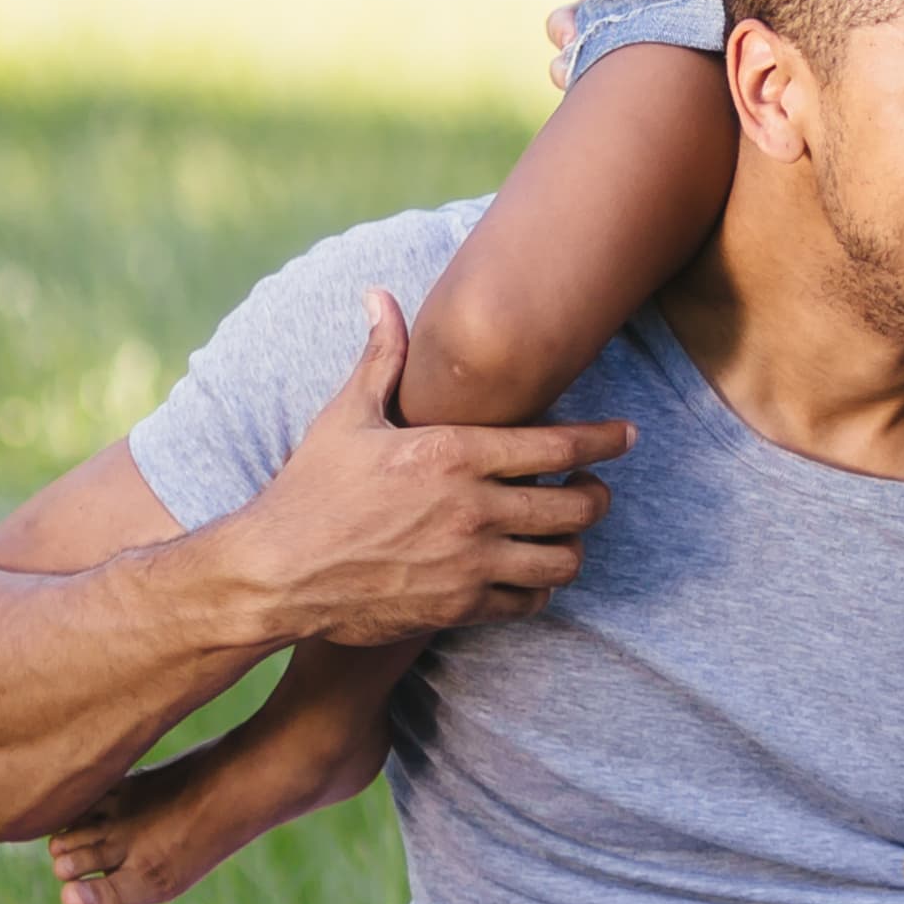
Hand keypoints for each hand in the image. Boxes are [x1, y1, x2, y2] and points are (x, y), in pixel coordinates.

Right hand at [216, 291, 631, 642]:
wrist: (275, 573)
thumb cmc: (308, 490)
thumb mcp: (345, 418)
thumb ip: (380, 358)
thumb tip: (379, 296)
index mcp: (454, 453)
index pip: (560, 444)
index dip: (606, 440)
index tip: (628, 436)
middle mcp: (473, 508)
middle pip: (578, 505)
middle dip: (597, 495)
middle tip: (594, 490)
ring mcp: (470, 562)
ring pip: (564, 558)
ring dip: (573, 545)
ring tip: (565, 534)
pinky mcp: (459, 607)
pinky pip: (529, 600)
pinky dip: (539, 587)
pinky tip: (530, 573)